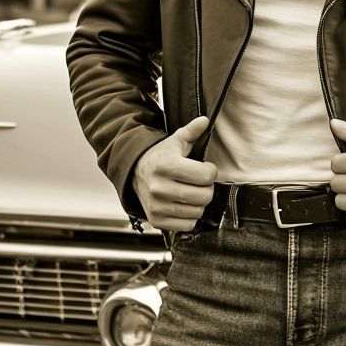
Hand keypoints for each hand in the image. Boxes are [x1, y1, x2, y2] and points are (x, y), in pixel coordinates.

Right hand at [133, 116, 216, 230]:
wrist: (135, 172)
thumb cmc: (161, 157)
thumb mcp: (175, 141)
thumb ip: (191, 131)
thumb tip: (205, 120)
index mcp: (167, 165)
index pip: (206, 176)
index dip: (210, 171)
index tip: (205, 168)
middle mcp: (160, 187)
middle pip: (204, 196)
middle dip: (207, 188)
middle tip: (200, 183)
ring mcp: (157, 205)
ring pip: (197, 212)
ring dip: (199, 203)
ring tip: (191, 193)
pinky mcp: (156, 220)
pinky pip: (187, 225)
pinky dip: (190, 217)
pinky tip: (184, 205)